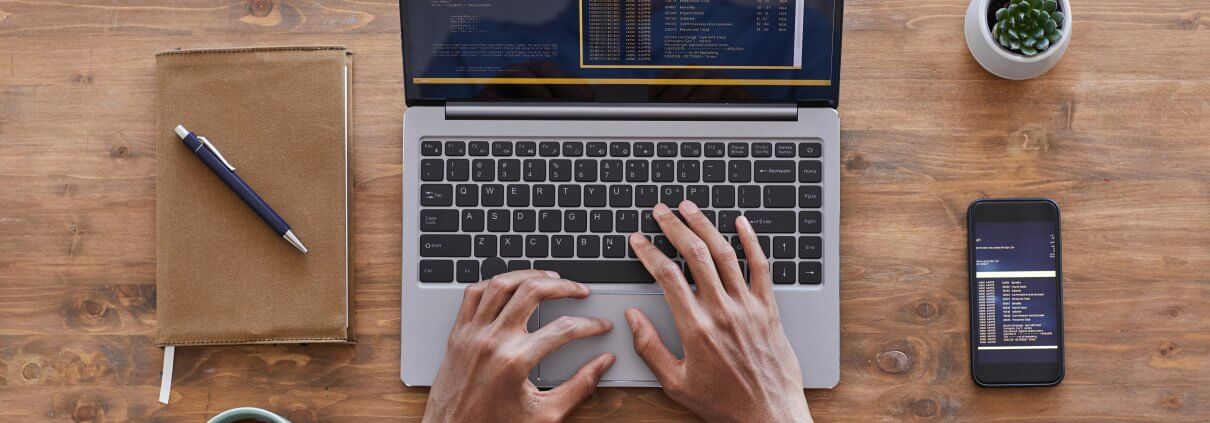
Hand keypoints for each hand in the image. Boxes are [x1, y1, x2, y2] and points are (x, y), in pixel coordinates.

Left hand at [423, 270, 615, 422]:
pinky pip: (473, 294)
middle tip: (580, 290)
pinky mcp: (457, 335)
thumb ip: (579, 388)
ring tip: (550, 278)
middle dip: (564, 286)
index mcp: (515, 362)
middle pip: (533, 292)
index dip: (590, 324)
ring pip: (501, 284)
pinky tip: (510, 286)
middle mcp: (492, 342)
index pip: (564, 329)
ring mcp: (472, 334)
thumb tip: (602, 365)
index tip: (600, 325)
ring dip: (529, 275)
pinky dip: (494, 284)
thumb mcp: (545, 415)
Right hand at [626, 202, 812, 422]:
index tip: (638, 240)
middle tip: (661, 210)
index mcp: (696, 328)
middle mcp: (723, 311)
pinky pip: (761, 266)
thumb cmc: (723, 404)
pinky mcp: (769, 309)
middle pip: (694, 254)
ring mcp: (748, 307)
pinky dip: (751, 241)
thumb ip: (650, 347)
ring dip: (705, 225)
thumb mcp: (675, 383)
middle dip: (674, 226)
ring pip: (724, 253)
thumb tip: (633, 318)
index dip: (649, 252)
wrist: (769, 415)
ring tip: (690, 208)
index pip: (667, 276)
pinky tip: (741, 223)